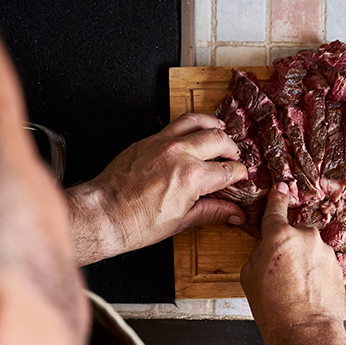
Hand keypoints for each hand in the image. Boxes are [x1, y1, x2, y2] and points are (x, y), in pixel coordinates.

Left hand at [66, 113, 247, 264]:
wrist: (103, 213)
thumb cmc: (136, 223)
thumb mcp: (181, 221)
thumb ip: (212, 212)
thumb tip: (234, 213)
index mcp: (192, 177)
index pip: (228, 170)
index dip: (240, 174)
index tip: (242, 177)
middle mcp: (180, 154)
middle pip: (219, 140)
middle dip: (232, 149)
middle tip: (235, 158)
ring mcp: (163, 143)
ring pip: (197, 121)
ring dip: (214, 126)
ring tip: (221, 132)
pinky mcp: (148, 140)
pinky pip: (175, 124)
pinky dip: (190, 126)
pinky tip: (193, 133)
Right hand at [240, 183, 345, 344]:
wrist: (305, 330)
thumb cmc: (273, 306)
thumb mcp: (249, 275)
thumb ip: (260, 252)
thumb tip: (269, 249)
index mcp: (279, 235)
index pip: (276, 208)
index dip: (277, 197)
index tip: (281, 187)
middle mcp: (306, 237)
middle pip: (296, 233)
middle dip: (290, 246)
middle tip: (281, 271)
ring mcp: (326, 251)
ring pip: (311, 250)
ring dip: (304, 262)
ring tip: (295, 288)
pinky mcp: (339, 266)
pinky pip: (323, 264)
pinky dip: (316, 274)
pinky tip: (309, 292)